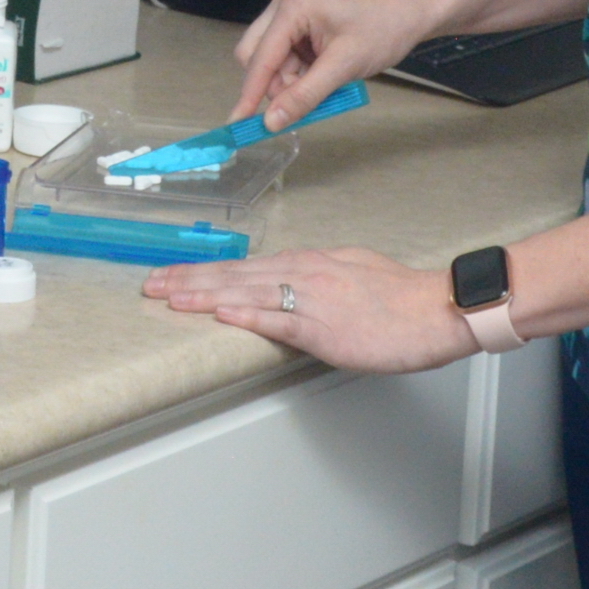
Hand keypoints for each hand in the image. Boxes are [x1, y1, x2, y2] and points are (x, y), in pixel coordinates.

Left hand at [142, 245, 477, 374]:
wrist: (439, 309)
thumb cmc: (403, 298)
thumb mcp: (352, 273)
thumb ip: (318, 278)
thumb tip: (293, 286)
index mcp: (309, 262)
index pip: (244, 266)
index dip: (204, 271)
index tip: (173, 274)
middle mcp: (304, 273)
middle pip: (234, 274)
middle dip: (188, 280)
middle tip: (149, 283)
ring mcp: (312, 298)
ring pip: (246, 292)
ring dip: (202, 294)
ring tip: (167, 295)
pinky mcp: (325, 326)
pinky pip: (278, 318)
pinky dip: (246, 314)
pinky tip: (219, 312)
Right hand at [228, 0, 446, 129]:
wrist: (417, 8)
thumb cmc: (386, 27)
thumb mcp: (345, 66)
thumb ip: (305, 95)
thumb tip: (271, 122)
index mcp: (292, 6)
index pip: (259, 57)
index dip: (250, 93)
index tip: (238, 123)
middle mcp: (286, 5)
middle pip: (258, 56)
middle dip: (275, 84)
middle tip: (303, 101)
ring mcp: (296, 13)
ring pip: (274, 60)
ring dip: (292, 81)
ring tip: (329, 85)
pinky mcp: (306, 24)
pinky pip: (290, 57)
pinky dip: (303, 74)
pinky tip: (328, 77)